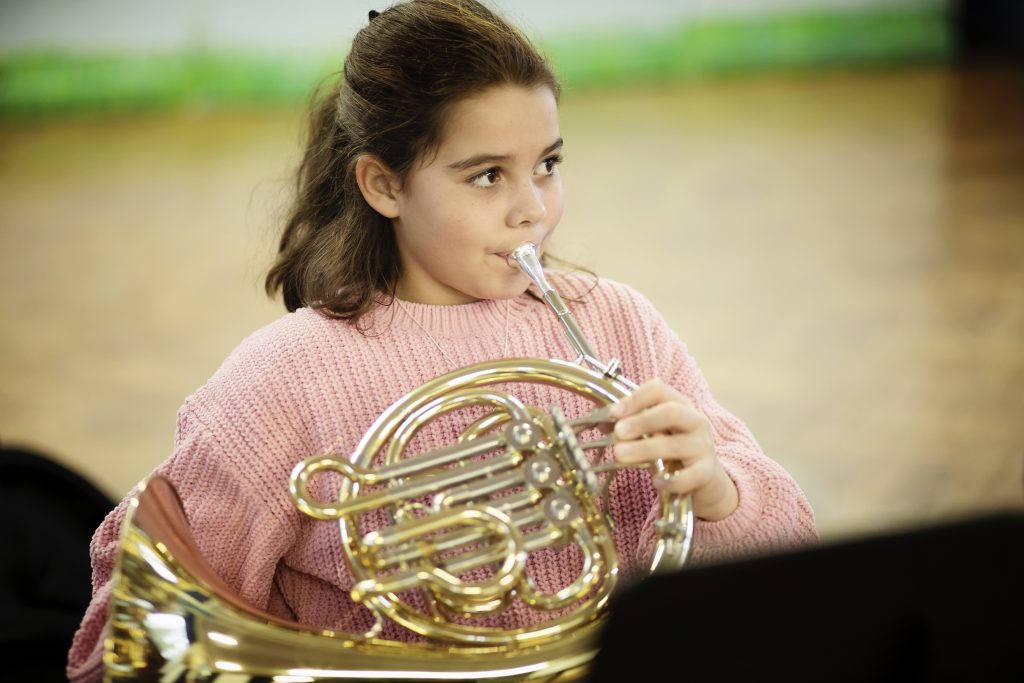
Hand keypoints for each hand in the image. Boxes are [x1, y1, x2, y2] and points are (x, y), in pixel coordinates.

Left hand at [609, 379, 738, 520]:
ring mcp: (703, 446)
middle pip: (671, 412)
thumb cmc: (672, 449)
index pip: (659, 390)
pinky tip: (656, 482)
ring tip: (620, 455)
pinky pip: (690, 476)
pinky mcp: (706, 472)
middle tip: (618, 432)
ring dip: (645, 449)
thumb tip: (600, 421)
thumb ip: (627, 426)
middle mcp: (695, 421)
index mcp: (680, 405)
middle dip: (642, 421)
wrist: (705, 478)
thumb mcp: (652, 433)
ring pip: (676, 445)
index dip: (635, 398)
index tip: (614, 412)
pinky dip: (672, 480)